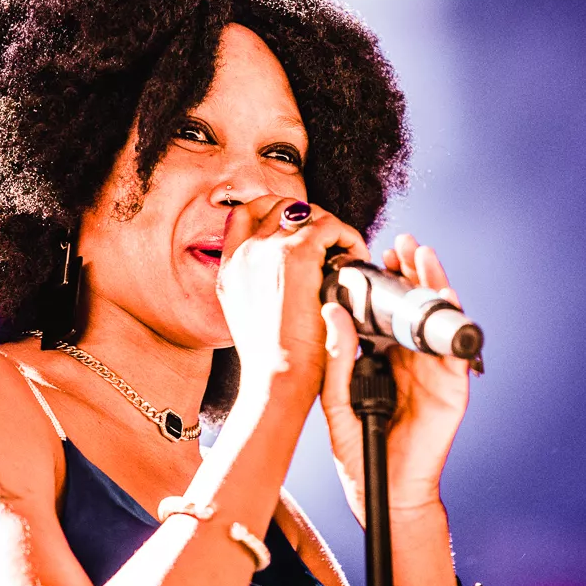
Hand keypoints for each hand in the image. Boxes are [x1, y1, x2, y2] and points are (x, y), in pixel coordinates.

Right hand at [216, 196, 370, 407]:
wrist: (275, 378)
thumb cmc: (273, 360)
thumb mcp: (249, 317)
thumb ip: (258, 286)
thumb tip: (283, 272)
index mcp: (230, 268)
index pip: (245, 213)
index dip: (275, 212)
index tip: (300, 231)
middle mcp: (245, 253)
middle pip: (280, 206)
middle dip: (310, 219)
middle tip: (331, 247)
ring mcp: (269, 250)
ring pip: (308, 212)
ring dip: (331, 229)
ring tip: (346, 256)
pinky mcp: (297, 254)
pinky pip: (330, 226)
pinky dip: (349, 238)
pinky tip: (355, 260)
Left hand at [318, 234, 471, 522]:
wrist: (384, 487)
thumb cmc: (359, 447)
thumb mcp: (336, 399)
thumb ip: (336, 358)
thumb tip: (332, 313)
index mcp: (381, 356)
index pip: (386, 309)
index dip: (385, 280)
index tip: (376, 255)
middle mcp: (408, 356)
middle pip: (415, 305)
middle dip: (412, 271)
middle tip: (403, 244)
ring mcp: (432, 369)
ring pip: (437, 318)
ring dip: (434, 284)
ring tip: (423, 256)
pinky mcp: (451, 386)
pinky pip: (455, 349)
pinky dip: (453, 321)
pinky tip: (446, 297)